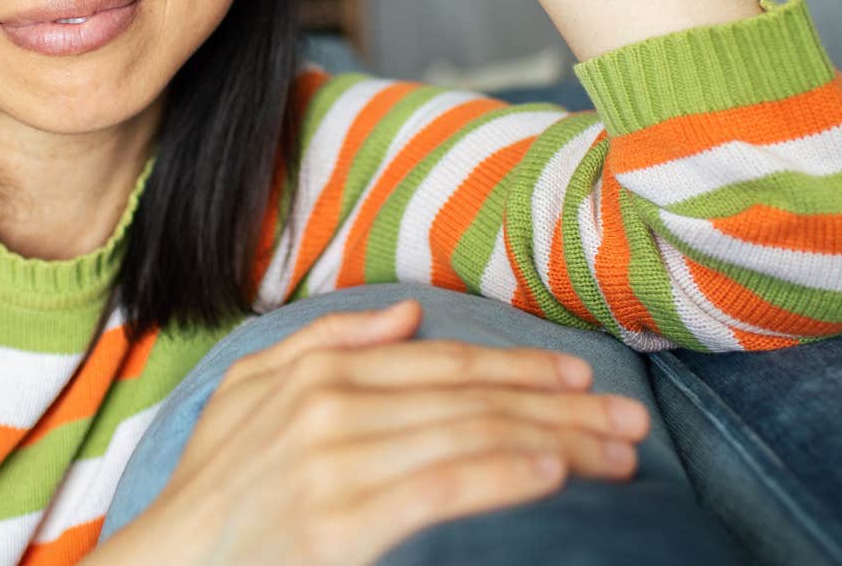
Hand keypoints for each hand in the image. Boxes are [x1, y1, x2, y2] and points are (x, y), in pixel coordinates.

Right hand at [96, 298, 651, 565]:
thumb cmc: (212, 491)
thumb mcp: (248, 392)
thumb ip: (324, 342)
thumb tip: (406, 315)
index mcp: (318, 372)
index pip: (445, 364)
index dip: (522, 366)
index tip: (583, 377)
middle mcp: (330, 408)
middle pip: (474, 400)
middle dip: (562, 408)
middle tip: (629, 420)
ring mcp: (336, 467)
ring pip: (474, 438)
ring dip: (559, 442)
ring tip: (617, 454)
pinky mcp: (343, 526)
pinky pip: (443, 489)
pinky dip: (504, 475)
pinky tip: (554, 473)